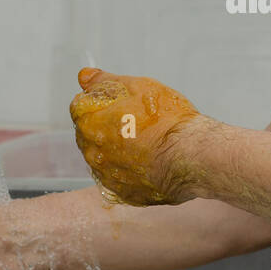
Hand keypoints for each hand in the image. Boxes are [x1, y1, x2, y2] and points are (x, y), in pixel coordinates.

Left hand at [68, 67, 202, 206]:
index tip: (121, 102)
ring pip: (104, 157)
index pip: (80, 107)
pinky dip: (129, 169)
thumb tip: (84, 76)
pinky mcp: (123, 193)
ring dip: (117, 148)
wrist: (190, 157)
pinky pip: (119, 178)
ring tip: (146, 142)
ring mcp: (106, 176)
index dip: (101, 101)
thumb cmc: (167, 120)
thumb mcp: (137, 87)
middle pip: (90, 133)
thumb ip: (105, 82)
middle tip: (137, 121)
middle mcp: (91, 152)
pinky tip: (149, 161)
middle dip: (106, 125)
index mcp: (89, 123)